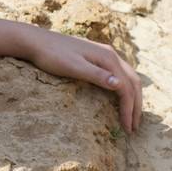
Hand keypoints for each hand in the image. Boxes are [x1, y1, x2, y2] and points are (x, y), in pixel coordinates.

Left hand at [24, 27, 142, 132]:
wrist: (35, 41)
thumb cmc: (52, 56)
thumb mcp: (73, 67)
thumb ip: (96, 75)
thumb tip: (119, 84)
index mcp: (108, 58)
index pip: (126, 87)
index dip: (129, 109)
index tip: (128, 129)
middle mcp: (110, 54)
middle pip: (133, 81)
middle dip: (136, 105)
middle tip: (134, 127)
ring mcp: (104, 54)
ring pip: (128, 77)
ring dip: (132, 96)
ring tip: (131, 115)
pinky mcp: (96, 56)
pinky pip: (119, 74)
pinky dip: (125, 88)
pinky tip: (119, 97)